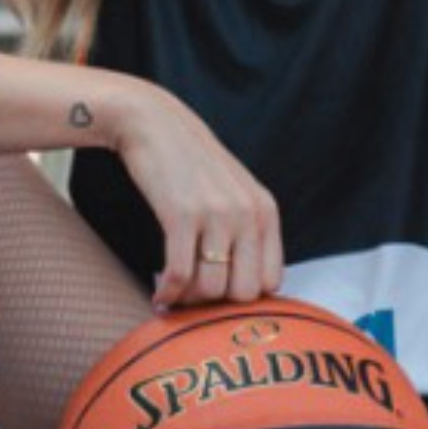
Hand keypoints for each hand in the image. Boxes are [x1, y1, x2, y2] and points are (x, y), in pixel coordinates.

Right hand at [111, 80, 282, 308]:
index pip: (271, 281)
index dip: (244, 296)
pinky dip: (167, 293)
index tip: (219, 295)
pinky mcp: (181, 214)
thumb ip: (249, 231)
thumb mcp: (236, 192)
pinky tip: (160, 292)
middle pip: (243, 293)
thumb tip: (245, 290)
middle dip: (216, 304)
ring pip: (210, 289)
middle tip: (193, 297)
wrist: (156, 125)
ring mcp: (217, 214)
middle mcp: (248, 213)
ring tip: (175, 293)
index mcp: (266, 210)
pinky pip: (179, 275)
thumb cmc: (193, 165)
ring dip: (188, 300)